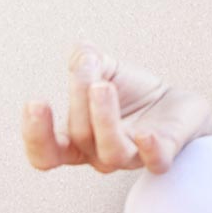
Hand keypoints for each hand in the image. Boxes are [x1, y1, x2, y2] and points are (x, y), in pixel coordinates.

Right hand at [21, 40, 211, 173]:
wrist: (175, 101)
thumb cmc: (131, 93)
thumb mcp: (105, 70)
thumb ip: (87, 61)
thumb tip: (81, 50)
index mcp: (76, 141)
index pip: (45, 154)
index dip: (36, 135)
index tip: (35, 102)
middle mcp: (99, 154)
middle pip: (79, 139)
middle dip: (79, 102)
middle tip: (86, 69)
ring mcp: (131, 157)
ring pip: (111, 152)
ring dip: (104, 118)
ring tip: (103, 85)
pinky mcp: (163, 154)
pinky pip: (155, 162)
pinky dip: (150, 150)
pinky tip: (145, 133)